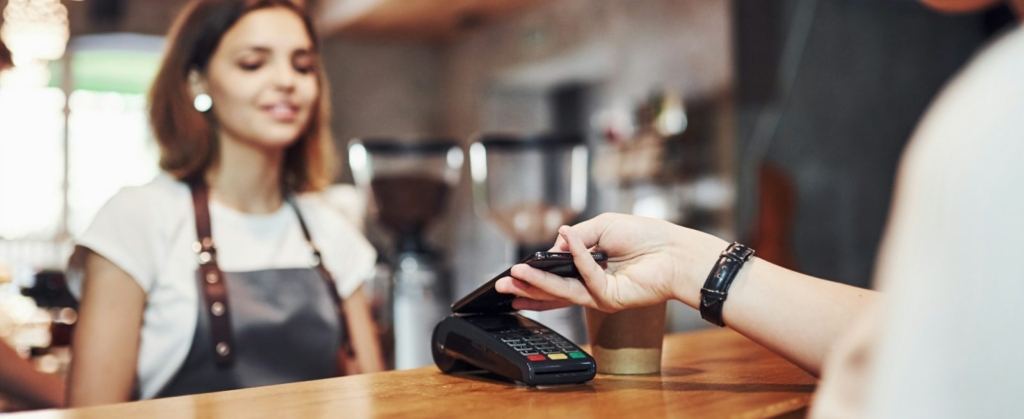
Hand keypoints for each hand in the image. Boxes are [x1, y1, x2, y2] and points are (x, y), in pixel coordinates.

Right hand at [495, 213, 726, 311]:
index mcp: (588, 267)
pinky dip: (577, 258)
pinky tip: (567, 243)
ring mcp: (600, 294)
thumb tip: (555, 246)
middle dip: (526, 287)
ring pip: (562, 292)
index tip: (513, 274)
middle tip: (503, 285)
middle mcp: (591, 284)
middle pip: (552, 290)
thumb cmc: (645, 236)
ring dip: (538, 283)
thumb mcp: (602, 226)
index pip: (555, 277)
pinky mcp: (610, 299)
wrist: (674, 250)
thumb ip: (575, 237)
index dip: (534, 277)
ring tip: (516, 276)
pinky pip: (587, 278)